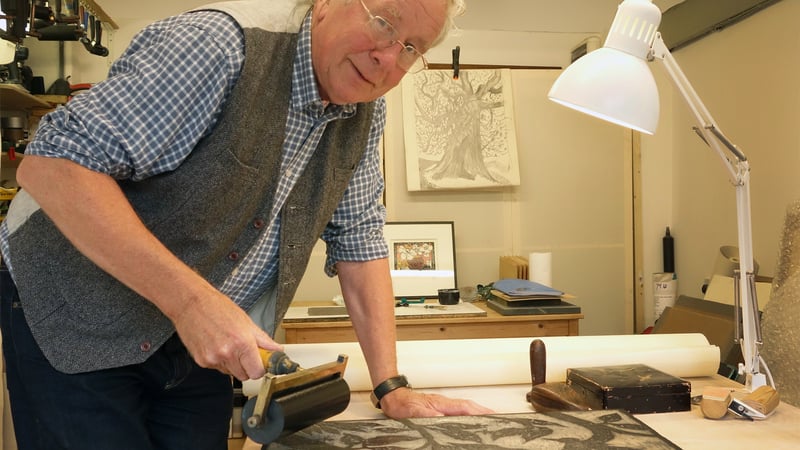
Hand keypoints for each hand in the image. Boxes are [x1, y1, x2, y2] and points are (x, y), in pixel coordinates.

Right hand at [172, 289, 281, 380]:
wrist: (190, 303)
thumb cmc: (217, 307)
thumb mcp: (246, 321)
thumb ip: (263, 340)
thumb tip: (277, 350)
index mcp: (242, 343)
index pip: (257, 372)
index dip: (260, 368)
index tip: (260, 362)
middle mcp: (227, 354)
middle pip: (244, 376)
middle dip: (247, 366)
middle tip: (244, 351)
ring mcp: (212, 359)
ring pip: (230, 373)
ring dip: (232, 364)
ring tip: (228, 344)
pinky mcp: (201, 362)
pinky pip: (217, 368)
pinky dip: (219, 360)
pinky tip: (216, 345)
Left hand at [378, 387, 494, 418]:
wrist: (392, 396)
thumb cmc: (401, 404)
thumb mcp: (413, 412)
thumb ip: (428, 415)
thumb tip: (441, 417)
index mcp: (441, 404)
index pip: (465, 407)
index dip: (479, 411)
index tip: (491, 414)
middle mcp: (443, 403)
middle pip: (468, 407)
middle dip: (483, 411)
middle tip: (497, 416)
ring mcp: (442, 405)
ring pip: (464, 407)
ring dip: (477, 411)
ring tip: (488, 417)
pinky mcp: (438, 407)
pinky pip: (458, 410)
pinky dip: (468, 412)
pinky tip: (469, 418)